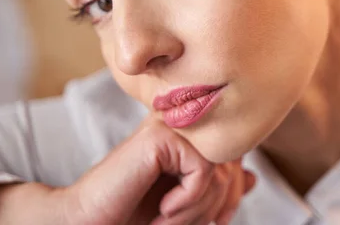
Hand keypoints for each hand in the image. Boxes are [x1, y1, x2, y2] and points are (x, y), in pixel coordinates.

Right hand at [0, 114, 255, 224]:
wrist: (87, 220)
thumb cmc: (133, 212)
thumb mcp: (185, 202)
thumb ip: (215, 188)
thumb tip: (252, 178)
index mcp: (187, 137)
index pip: (234, 156)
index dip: (234, 191)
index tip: (219, 220)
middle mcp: (181, 125)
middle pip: (232, 163)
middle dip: (221, 203)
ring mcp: (170, 126)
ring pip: (219, 170)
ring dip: (200, 209)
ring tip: (170, 221)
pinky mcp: (161, 136)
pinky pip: (202, 171)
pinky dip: (188, 201)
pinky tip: (164, 210)